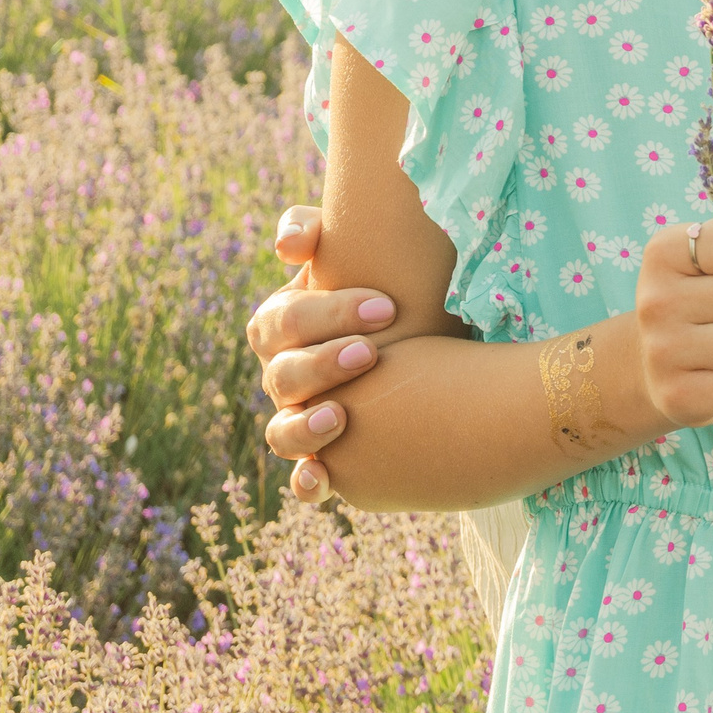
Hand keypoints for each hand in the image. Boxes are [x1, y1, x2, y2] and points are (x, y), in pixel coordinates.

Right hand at [251, 204, 395, 502]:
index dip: (327, 314)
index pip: (285, 321)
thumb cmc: (390, 279)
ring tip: (341, 415)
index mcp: (284, 323)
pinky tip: (322, 480)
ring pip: (282, 433)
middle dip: (324, 363)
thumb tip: (291, 244)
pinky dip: (307, 483)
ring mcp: (301, 417)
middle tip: (372, 352)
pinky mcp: (328, 455)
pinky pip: (305, 479)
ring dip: (305, 427)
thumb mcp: (361, 248)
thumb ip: (318, 229)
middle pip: (283, 375)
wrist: (430, 330)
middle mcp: (284, 375)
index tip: (387, 307)